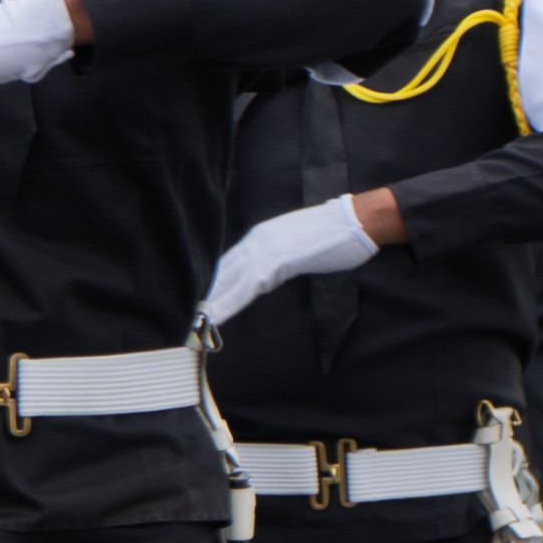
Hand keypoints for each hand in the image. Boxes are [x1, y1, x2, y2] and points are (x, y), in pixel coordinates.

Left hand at [198, 192, 384, 328]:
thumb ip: (277, 258)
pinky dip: (230, 303)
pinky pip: (247, 287)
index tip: (199, 301)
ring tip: (194, 322)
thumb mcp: (296, 245)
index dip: (213, 283)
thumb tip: (267, 275)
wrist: (356, 221)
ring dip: (212, 304)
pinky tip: (217, 316)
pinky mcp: (278, 260)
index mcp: (260, 236)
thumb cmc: (333, 235)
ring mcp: (266, 249)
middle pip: (223, 272)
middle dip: (206, 296)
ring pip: (230, 281)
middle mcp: (257, 240)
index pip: (228, 264)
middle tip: (187, 317)